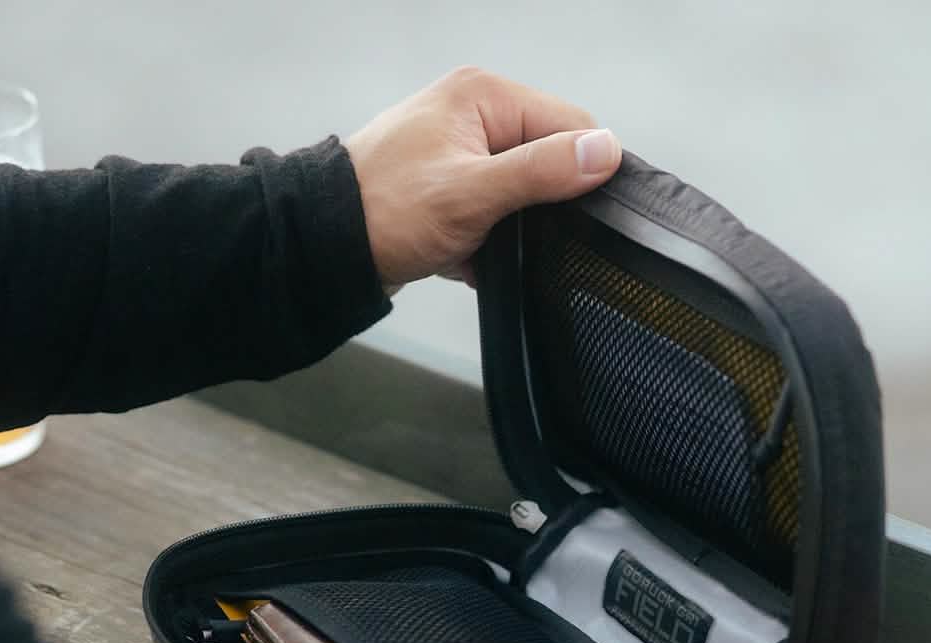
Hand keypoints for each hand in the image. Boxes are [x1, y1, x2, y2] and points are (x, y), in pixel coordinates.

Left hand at [345, 67, 621, 289]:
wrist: (326, 246)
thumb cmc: (386, 212)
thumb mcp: (475, 193)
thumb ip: (542, 171)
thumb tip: (605, 152)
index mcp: (484, 97)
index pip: (569, 123)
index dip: (583, 170)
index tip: (579, 214)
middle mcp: (474, 116)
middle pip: (546, 160)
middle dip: (539, 207)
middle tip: (514, 234)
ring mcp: (460, 152)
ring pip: (520, 194)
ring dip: (511, 230)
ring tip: (482, 246)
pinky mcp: (449, 188)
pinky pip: (492, 214)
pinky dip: (487, 242)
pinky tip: (466, 257)